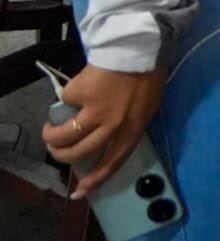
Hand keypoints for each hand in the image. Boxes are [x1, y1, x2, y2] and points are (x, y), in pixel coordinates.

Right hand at [42, 65, 165, 198]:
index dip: (95, 180)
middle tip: (55, 149)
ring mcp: (94, 110)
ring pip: (64, 135)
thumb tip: (109, 141)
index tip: (80, 192)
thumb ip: (129, 126)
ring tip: (50, 130)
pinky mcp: (80, 94)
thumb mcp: (147, 108)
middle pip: (79, 152)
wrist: (139, 48)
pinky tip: (76, 89)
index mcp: (133, 130)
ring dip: (52, 135)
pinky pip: (66, 101)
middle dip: (61, 155)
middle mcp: (113, 125)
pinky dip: (67, 97)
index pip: (112, 163)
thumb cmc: (147, 77)